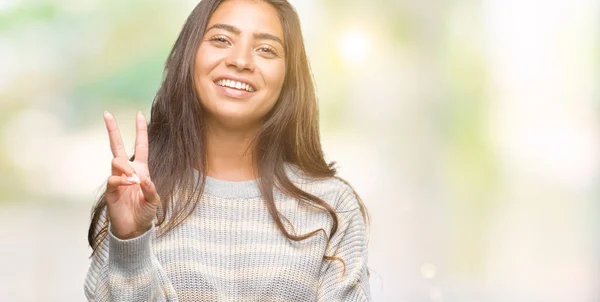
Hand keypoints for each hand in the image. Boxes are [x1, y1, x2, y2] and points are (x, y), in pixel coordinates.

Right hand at [103, 111, 159, 239]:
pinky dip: (122, 180)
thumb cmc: (145, 213)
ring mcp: (117, 180)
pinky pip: (113, 179)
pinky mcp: (110, 191)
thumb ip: (150, 188)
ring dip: (125, 167)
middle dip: (112, 130)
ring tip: (134, 179)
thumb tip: (140, 179)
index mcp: (141, 170)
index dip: (140, 131)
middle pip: (117, 146)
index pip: (140, 146)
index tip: (139, 114)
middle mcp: (127, 172)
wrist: (135, 229)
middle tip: (107, 114)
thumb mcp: (154, 199)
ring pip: (116, 162)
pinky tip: (130, 184)